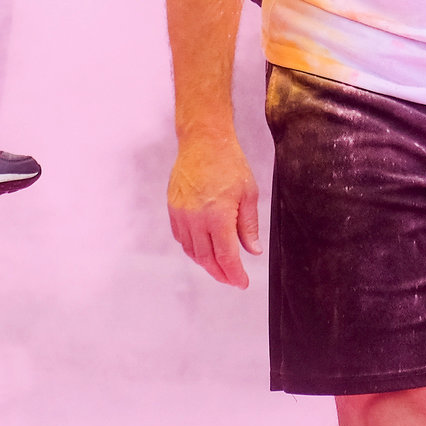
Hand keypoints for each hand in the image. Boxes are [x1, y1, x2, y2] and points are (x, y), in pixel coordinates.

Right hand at [167, 128, 261, 287]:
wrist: (203, 142)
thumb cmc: (229, 164)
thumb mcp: (248, 194)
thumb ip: (249, 226)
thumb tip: (253, 251)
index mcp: (217, 216)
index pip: (226, 256)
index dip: (234, 274)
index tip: (242, 283)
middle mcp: (195, 219)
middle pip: (206, 258)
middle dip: (220, 273)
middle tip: (232, 280)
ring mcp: (181, 214)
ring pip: (191, 250)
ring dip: (205, 263)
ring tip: (219, 267)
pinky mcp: (173, 208)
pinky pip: (180, 237)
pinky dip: (192, 248)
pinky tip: (203, 249)